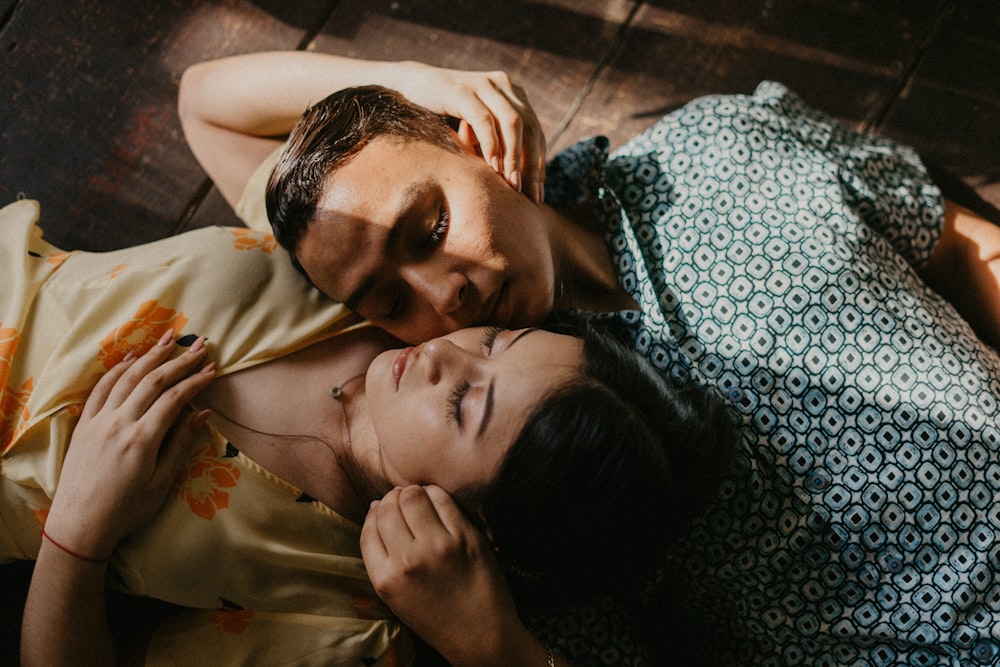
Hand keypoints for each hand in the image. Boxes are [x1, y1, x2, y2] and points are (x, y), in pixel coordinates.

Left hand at [43, 332, 215, 559]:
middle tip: (199, 345)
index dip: (195, 380)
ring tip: (169, 339)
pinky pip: (101, 388)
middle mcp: (119, 423)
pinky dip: (118, 369)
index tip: (212, 368)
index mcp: (142, 439)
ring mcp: (98, 421)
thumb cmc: (127, 510)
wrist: (80, 524)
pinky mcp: (84, 424)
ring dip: (150, 355)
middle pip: (152, 381)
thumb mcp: (162, 483)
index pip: (174, 398)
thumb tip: (202, 413)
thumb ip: (181, 444)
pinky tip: (133, 358)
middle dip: (178, 360)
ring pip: (127, 378)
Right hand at [361, 485, 524, 664]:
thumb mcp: (396, 596)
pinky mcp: (465, 537)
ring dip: (413, 493)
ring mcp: (437, 546)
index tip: (383, 510)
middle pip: (389, 508)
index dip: (375, 514)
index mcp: (386, 579)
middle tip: (402, 501)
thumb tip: (375, 508)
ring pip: (413, 496)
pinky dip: (436, 493)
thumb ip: (382, 556)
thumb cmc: (437, 616)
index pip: (369, 528)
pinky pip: (443, 499)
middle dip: (393, 499)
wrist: (481, 634)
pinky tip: (437, 501)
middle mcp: (408, 561)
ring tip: (419, 500)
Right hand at [393, 63, 545, 201]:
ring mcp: (484, 85)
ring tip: (513, 185)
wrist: (410, 87)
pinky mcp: (463, 90)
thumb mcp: (477, 128)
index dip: (538, 165)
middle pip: (529, 128)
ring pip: (512, 123)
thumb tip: (516, 181)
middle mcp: (503, 85)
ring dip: (514, 158)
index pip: (535, 132)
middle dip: (531, 165)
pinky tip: (492, 167)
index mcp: (513, 93)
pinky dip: (491, 145)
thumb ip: (497, 141)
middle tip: (530, 196)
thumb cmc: (445, 115)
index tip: (537, 195)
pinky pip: (484, 120)